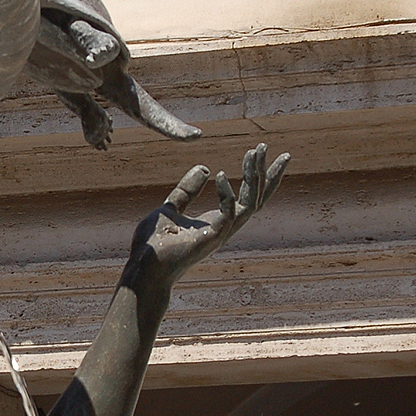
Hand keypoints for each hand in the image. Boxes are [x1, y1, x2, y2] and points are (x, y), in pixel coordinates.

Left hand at [124, 147, 288, 294]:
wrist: (144, 267)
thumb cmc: (155, 244)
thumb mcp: (171, 208)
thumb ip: (187, 191)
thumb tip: (204, 168)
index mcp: (219, 220)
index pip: (249, 196)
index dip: (260, 176)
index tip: (265, 153)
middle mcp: (226, 227)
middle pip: (258, 198)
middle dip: (267, 173)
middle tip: (271, 147)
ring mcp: (221, 233)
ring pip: (251, 203)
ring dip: (254, 177)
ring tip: (253, 152)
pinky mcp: (211, 238)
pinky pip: (228, 213)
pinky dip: (227, 193)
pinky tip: (219, 175)